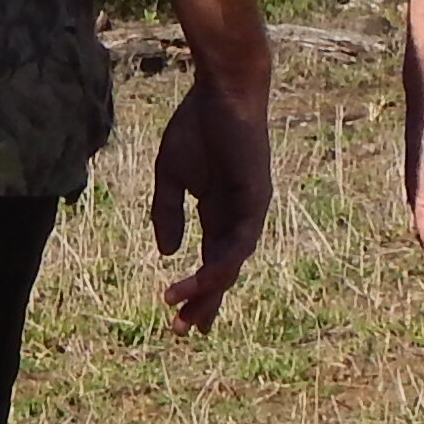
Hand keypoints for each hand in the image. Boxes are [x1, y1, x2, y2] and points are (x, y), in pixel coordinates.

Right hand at [148, 71, 270, 332]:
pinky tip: (200, 279)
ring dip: (206, 289)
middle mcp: (237, 216)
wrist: (220, 91)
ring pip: (230, 263)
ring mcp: (249, 210)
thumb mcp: (170, 176)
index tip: (177, 319)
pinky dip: (219, 264)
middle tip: (182, 332)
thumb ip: (167, 213)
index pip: (210, 261)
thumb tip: (166, 252)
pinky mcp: (256, 200)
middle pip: (222, 270)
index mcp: (218, 211)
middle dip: (204, 302)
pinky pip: (239, 243)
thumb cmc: (196, 125)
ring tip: (178, 306)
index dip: (196, 291)